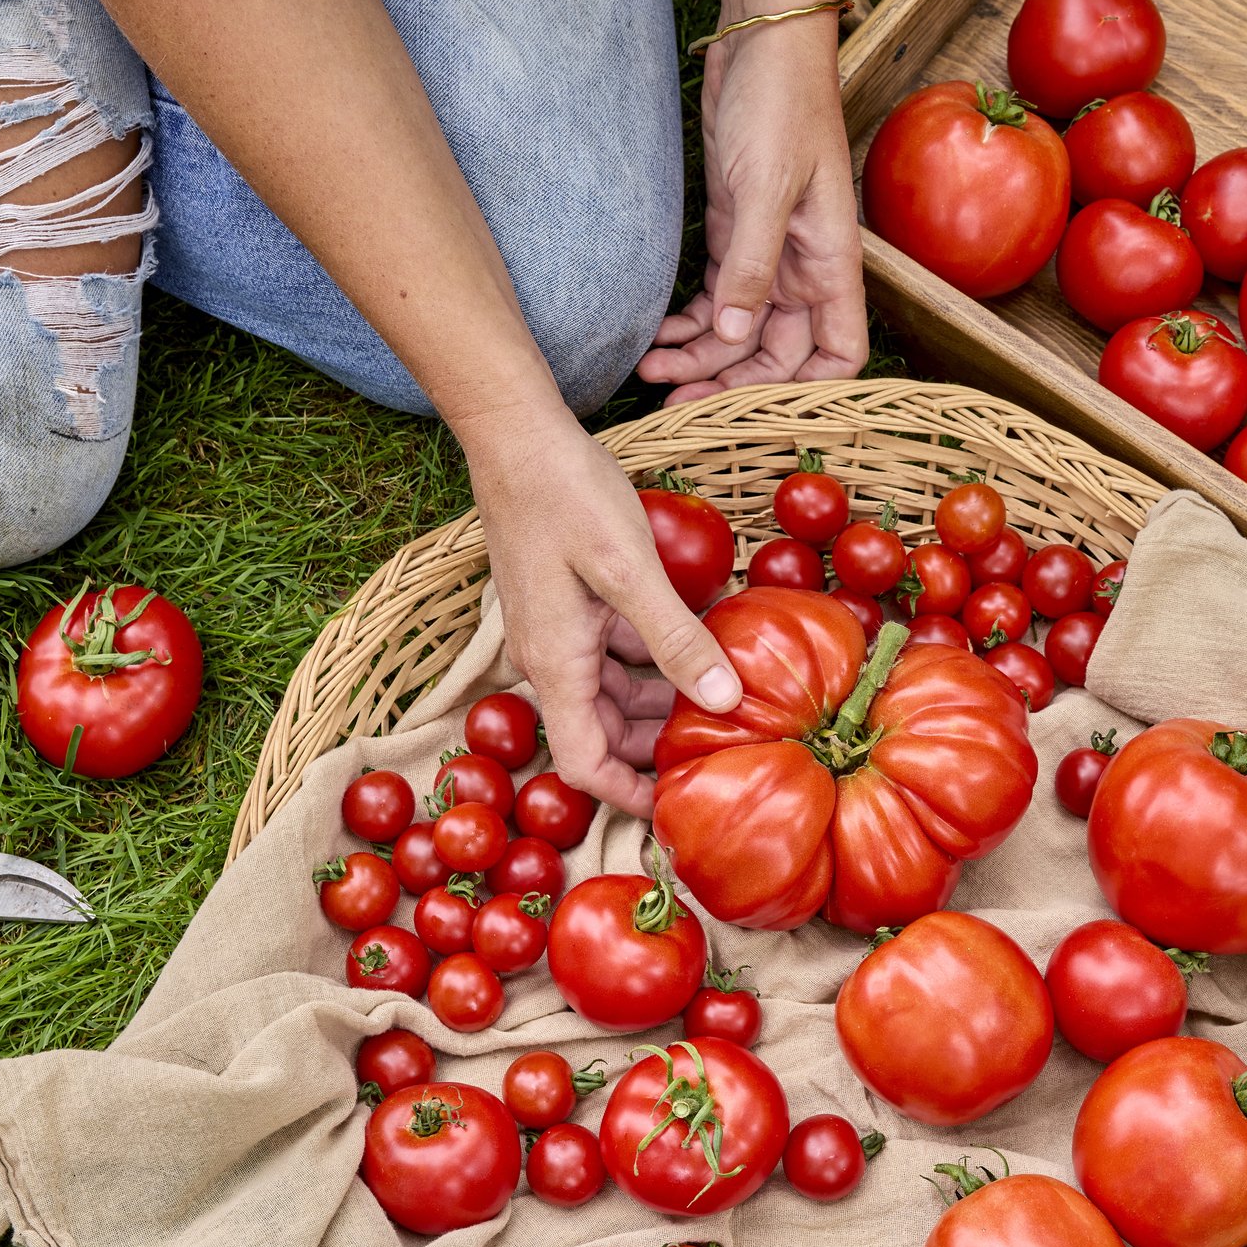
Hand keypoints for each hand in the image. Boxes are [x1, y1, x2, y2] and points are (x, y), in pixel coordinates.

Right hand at [465, 408, 740, 815]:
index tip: (678, 809)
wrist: (517, 437)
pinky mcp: (573, 607)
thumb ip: (676, 640)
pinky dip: (656, 662)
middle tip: (726, 752)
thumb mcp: (628, 570)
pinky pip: (616, 655)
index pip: (585, 764)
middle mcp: (552, 660)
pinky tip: (706, 647)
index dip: (629, 797)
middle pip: (605, 735)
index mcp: (557, 666)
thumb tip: (725, 700)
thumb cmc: (564, 496)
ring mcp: (560, 633)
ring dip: (663, 705)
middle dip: (657, 751)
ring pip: (615, 695)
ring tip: (728, 704)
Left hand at [636, 0, 864, 401]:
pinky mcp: (735, 235)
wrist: (760, 47)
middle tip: (676, 407)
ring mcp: (769, 255)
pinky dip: (688, 324)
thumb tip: (736, 334)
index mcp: (831, 264)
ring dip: (698, 358)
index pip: (839, 354)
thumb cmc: (781, 105)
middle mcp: (804, 270)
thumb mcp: (765, 186)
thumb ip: (752, 265)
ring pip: (738, 332)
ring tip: (650, 373)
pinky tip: (656, 336)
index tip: (755, 415)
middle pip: (776, 355)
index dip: (808, 393)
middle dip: (728, 384)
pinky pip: (716, 300)